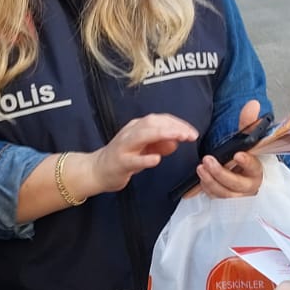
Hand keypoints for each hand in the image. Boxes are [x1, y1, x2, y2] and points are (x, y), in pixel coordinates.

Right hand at [77, 114, 198, 194]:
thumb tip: (176, 141)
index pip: (160, 119)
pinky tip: (157, 159)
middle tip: (190, 135)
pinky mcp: (119, 163)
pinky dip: (145, 158)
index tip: (192, 132)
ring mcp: (124, 147)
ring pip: (143, 135)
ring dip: (163, 134)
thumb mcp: (145, 149)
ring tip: (179, 138)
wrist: (97, 171)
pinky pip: (133, 160)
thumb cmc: (123, 158)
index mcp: (137, 127)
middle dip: (174, 126)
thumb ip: (161, 144)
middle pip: (153, 123)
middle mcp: (130, 133)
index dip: (178, 123)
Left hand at [187, 99, 265, 199]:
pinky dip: (207, 187)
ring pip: (225, 193)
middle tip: (208, 160)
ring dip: (211, 181)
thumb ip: (248, 122)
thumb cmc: (244, 153)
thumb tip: (253, 104)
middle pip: (237, 184)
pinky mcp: (225, 198)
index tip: (238, 154)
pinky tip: (201, 177)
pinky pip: (215, 196)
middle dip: (221, 173)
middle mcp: (249, 185)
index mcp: (256, 169)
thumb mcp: (246, 137)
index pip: (254, 167)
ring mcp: (237, 194)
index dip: (247, 162)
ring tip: (200, 168)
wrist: (240, 170)